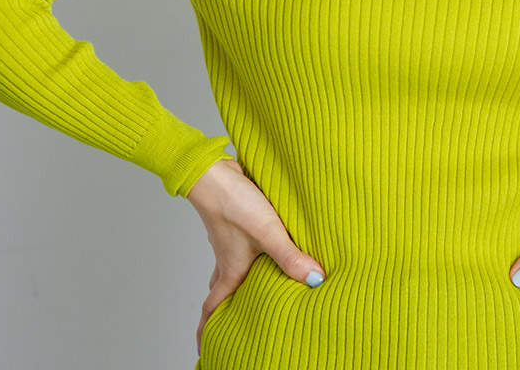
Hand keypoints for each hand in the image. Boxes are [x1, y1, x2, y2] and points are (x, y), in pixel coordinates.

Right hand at [186, 158, 326, 354]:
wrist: (214, 171)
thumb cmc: (234, 203)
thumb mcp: (267, 232)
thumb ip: (290, 256)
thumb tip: (314, 280)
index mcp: (231, 270)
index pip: (213, 308)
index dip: (208, 330)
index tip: (206, 348)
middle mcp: (227, 258)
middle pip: (221, 291)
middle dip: (224, 309)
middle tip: (233, 322)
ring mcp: (229, 240)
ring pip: (229, 267)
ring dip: (236, 280)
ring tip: (252, 286)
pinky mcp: (234, 221)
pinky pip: (237, 245)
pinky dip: (245, 253)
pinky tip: (262, 245)